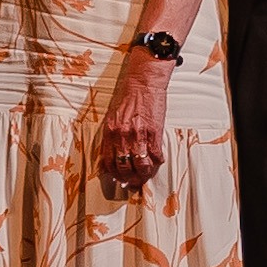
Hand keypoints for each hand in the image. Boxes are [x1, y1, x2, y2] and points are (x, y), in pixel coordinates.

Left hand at [99, 56, 175, 193]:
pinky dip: (158, 161)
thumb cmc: (127, 97)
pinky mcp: (154, 132)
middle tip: (134, 183)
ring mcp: (138, 135)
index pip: (108, 162)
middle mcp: (122, 136)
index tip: (119, 180)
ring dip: (144, 175)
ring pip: (141, 165)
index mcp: (109, 132)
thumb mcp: (113, 117)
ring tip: (146, 176)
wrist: (143, 82)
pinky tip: (158, 161)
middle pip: (124, 168)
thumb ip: (112, 136)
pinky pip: (156, 155)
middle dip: (129, 179)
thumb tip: (114, 156)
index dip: (114, 175)